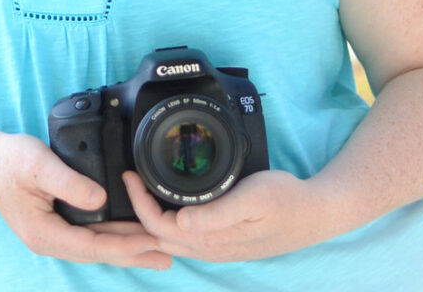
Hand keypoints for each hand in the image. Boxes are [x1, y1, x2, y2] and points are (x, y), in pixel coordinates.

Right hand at [0, 134, 171, 269]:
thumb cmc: (10, 161)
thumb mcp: (38, 165)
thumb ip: (68, 183)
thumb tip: (100, 199)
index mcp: (45, 233)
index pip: (93, 246)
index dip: (124, 245)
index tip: (152, 241)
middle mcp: (51, 240)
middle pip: (99, 252)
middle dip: (133, 254)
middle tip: (167, 255)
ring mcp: (53, 234)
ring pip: (96, 246)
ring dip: (126, 248)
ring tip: (156, 250)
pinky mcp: (57, 224)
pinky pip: (90, 236)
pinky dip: (112, 237)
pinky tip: (128, 235)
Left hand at [123, 169, 336, 262]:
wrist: (314, 212)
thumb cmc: (285, 201)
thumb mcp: (253, 199)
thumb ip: (217, 213)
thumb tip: (180, 222)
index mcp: (210, 239)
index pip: (159, 227)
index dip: (139, 203)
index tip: (129, 174)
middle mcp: (208, 247)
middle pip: (155, 239)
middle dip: (128, 225)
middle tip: (108, 197)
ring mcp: (214, 246)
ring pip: (166, 240)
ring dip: (142, 226)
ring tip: (122, 205)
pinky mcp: (220, 238)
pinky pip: (181, 235)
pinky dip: (160, 225)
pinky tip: (156, 211)